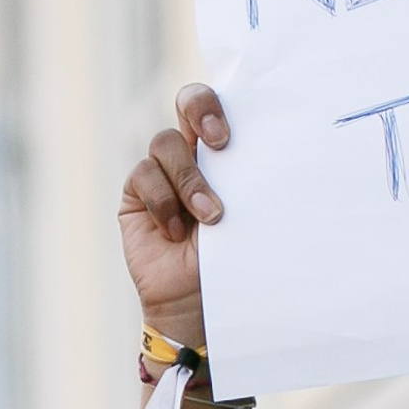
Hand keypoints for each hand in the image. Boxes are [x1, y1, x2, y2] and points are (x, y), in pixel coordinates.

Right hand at [116, 83, 228, 352]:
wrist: (199, 307)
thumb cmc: (235, 262)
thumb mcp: (250, 216)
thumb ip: (249, 179)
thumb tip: (273, 147)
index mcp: (227, 152)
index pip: (223, 105)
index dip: (220, 103)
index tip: (232, 134)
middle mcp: (193, 154)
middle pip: (188, 102)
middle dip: (201, 110)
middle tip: (220, 143)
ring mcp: (162, 174)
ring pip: (164, 143)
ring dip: (188, 180)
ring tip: (208, 219)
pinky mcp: (135, 197)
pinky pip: (143, 177)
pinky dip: (161, 202)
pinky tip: (174, 232)